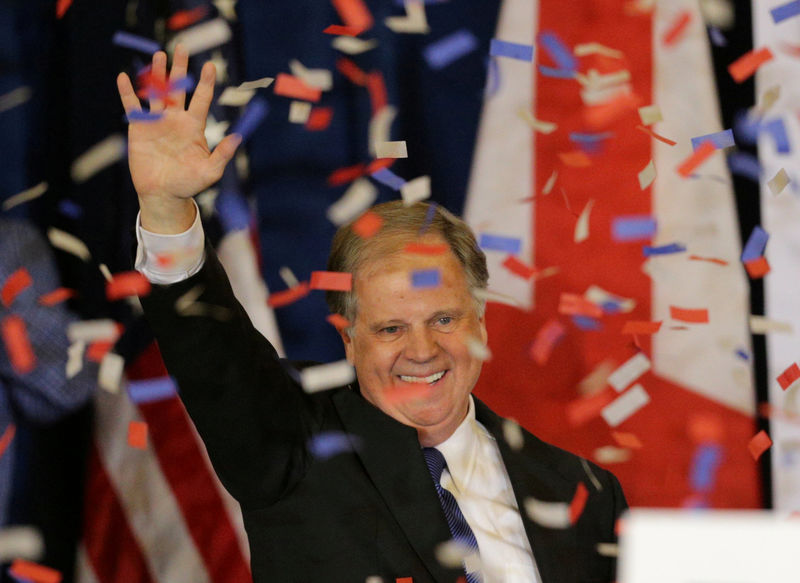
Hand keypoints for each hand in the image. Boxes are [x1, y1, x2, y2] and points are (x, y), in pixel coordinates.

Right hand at [116, 45, 240, 232]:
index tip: (211, 66)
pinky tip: (123, 77)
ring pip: (156, 92)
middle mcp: (176, 119)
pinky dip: (128, 92)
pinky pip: (132, 106)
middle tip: (182, 47)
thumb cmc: (189, 184)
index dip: (206, 83)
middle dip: (180, 69)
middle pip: (178, 88)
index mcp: (194, 126)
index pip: (201, 99)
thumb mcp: (210, 172)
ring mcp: (157, 121)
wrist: (163, 194)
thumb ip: (223, 155)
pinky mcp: (139, 128)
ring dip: (157, 74)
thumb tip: (238, 137)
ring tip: (159, 55)